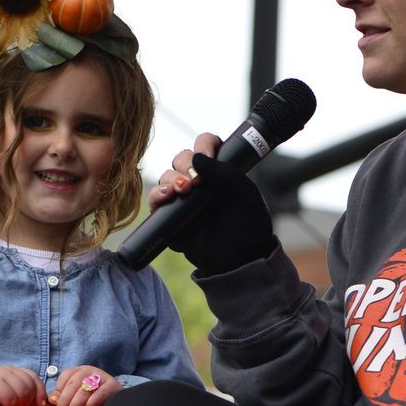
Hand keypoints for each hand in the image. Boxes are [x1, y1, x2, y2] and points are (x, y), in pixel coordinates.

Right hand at [0, 365, 46, 405]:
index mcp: (14, 372)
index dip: (40, 392)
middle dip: (26, 402)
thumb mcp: (16, 404)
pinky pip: (11, 398)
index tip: (39, 405)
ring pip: (23, 392)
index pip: (34, 377)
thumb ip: (32, 402)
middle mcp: (8, 370)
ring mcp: (0, 374)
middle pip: (30, 385)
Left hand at [49, 365, 121, 405]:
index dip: (58, 391)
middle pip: (73, 383)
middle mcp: (90, 371)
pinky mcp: (113, 385)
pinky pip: (100, 392)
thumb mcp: (76, 403)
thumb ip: (63, 400)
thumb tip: (50, 401)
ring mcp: (102, 376)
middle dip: (65, 401)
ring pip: (84, 388)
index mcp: (79, 371)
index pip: (65, 376)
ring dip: (75, 405)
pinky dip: (92, 402)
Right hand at [149, 132, 275, 274]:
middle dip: (183, 164)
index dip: (203, 145)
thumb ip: (226, 174)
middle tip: (194, 180)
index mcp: (219, 171)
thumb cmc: (250, 226)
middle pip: (181, 159)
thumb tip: (197, 159)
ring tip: (181, 191)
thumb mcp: (246, 196)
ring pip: (166, 177)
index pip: (205, 145)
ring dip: (170, 179)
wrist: (241, 261)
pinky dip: (156, 196)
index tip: (207, 155)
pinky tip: (166, 198)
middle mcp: (199, 181)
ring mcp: (184, 199)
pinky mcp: (171, 217)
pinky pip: (156, 202)